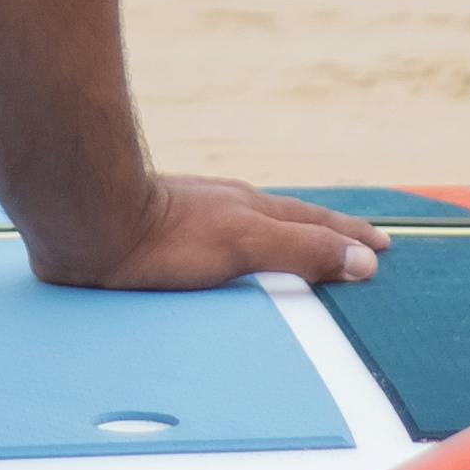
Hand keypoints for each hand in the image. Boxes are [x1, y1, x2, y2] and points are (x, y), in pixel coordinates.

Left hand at [30, 175, 384, 291]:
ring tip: (304, 245)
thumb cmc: (164, 236)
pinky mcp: (163, 231)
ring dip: (287, 237)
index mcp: (254, 210)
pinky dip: (246, 246)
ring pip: (255, 226)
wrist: (88, 221)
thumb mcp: (244, 244)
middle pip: (290, 219)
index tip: (382, 247)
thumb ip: (303, 252)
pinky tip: (227, 255)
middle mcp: (229, 207)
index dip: (350, 238)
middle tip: (359, 242)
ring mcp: (196, 215)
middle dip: (327, 233)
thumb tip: (365, 262)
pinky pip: (222, 238)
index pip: (317, 225)